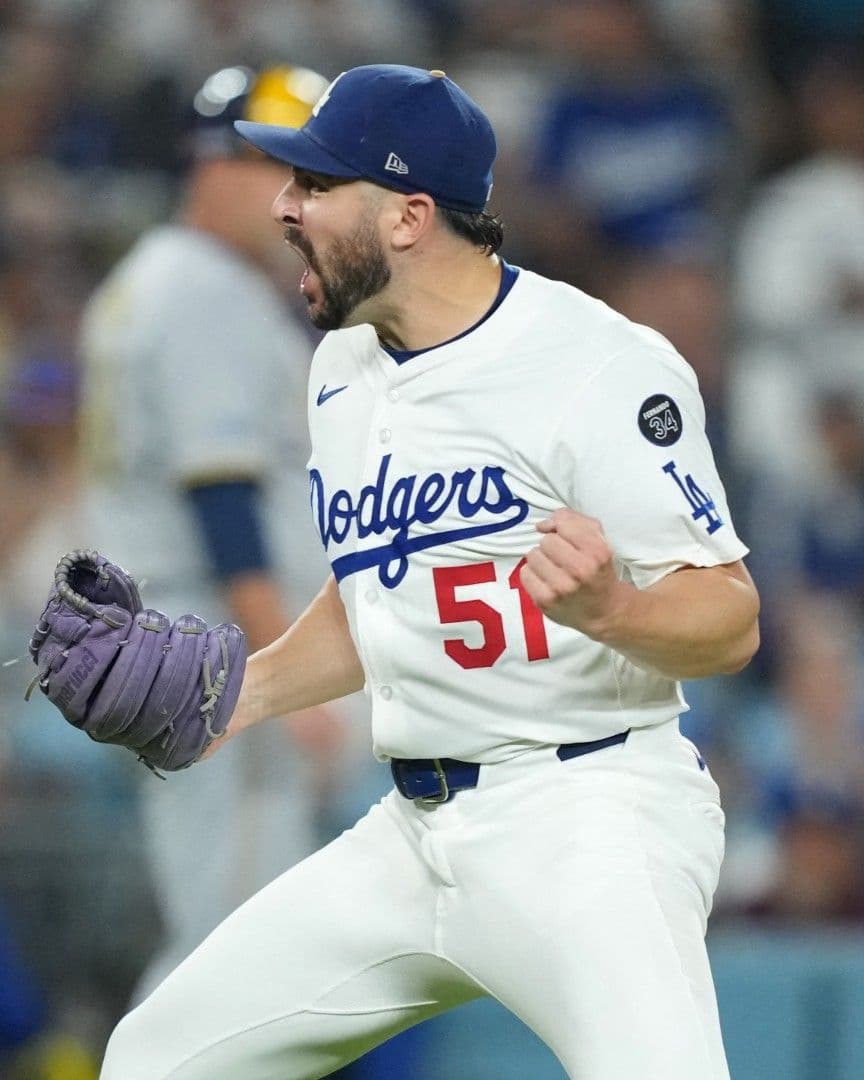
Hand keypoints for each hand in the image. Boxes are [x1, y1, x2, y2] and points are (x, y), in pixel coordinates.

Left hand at [519, 509, 630, 637]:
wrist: (604, 610)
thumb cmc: (598, 569)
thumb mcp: (597, 539)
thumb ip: (572, 520)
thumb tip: (541, 526)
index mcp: (597, 552)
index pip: (563, 524)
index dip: (563, 530)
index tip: (569, 541)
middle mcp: (581, 570)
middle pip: (546, 541)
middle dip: (553, 546)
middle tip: (563, 559)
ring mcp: (562, 587)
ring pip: (533, 555)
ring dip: (541, 560)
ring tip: (554, 570)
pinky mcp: (545, 601)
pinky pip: (525, 573)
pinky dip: (533, 575)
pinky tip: (546, 581)